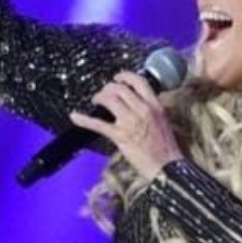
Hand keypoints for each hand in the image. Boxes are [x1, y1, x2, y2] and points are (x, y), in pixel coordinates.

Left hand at [69, 71, 183, 180]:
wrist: (167, 165)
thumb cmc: (167, 146)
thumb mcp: (163, 120)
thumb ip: (152, 108)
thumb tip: (140, 101)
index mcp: (155, 106)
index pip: (139, 82)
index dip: (125, 76)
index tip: (117, 78)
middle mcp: (142, 110)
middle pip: (120, 89)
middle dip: (108, 88)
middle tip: (104, 93)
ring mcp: (130, 122)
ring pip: (109, 100)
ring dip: (99, 97)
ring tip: (96, 101)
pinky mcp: (120, 136)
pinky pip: (98, 124)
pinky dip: (84, 119)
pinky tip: (74, 116)